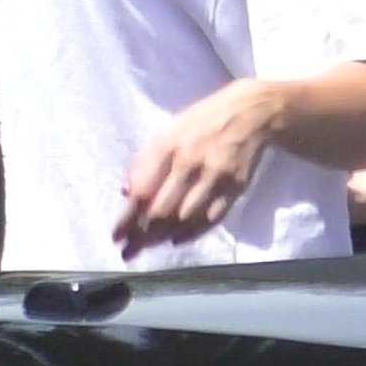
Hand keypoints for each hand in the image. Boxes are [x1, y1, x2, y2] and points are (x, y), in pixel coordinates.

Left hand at [114, 78, 281, 258]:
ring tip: (148, 248)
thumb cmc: (199, 124)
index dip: (127, 218)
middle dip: (141, 236)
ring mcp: (214, 177)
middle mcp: (188, 164)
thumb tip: (125, 192)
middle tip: (129, 252)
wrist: (248, 113)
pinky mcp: (235, 187)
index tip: (116, 237)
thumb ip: (144, 162)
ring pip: (184, 218)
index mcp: (166, 147)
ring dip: (163, 238)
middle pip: (161, 211)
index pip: (142, 191)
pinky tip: (176, 241)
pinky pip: (211, 219)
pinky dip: (192, 234)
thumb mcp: (166, 133)